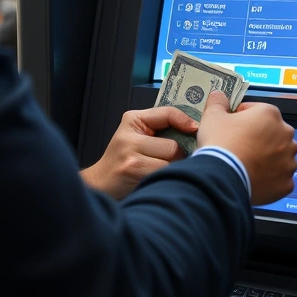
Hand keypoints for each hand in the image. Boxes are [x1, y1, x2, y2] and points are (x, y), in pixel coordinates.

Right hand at [81, 107, 197, 199]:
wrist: (101, 183)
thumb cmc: (123, 161)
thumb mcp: (137, 137)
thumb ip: (160, 129)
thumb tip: (193, 131)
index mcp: (133, 120)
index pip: (167, 113)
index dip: (185, 121)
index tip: (195, 129)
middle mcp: (130, 133)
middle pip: (173, 145)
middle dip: (175, 157)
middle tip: (166, 163)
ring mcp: (130, 151)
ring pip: (170, 160)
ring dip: (170, 169)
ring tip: (158, 172)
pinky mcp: (133, 168)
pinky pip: (163, 173)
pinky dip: (164, 178)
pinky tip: (154, 180)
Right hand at [197, 91, 296, 205]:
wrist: (223, 178)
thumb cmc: (221, 144)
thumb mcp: (212, 116)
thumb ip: (218, 102)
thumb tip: (219, 95)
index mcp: (270, 114)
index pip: (255, 111)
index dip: (240, 118)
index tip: (231, 127)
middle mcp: (286, 135)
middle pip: (271, 134)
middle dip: (258, 139)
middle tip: (239, 148)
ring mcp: (289, 160)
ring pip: (279, 156)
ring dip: (267, 159)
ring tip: (246, 165)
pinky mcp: (287, 183)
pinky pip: (280, 178)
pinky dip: (270, 179)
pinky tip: (254, 179)